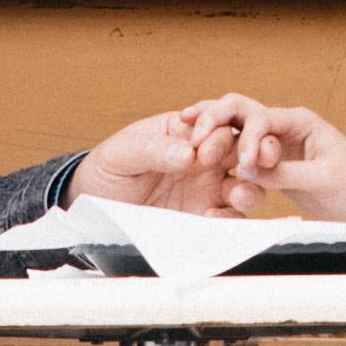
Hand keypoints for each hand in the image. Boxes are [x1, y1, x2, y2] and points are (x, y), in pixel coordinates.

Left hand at [70, 105, 250, 214]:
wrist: (93, 209)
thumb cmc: (106, 170)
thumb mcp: (121, 153)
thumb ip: (154, 148)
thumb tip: (189, 152)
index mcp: (187, 132)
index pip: (218, 125)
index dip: (218, 136)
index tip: (204, 153)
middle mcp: (204, 159)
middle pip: (243, 153)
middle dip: (252, 157)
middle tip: (244, 168)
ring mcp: (207, 189)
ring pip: (247, 185)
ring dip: (250, 189)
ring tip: (237, 196)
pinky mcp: (205, 218)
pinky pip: (231, 218)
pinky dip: (231, 219)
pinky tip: (214, 220)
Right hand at [173, 91, 345, 222]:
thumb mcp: (322, 180)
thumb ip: (285, 173)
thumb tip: (248, 170)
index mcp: (300, 121)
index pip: (260, 118)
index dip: (245, 137)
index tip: (242, 163)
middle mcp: (284, 127)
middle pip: (240, 114)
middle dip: (216, 121)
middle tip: (193, 135)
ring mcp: (277, 146)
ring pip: (236, 134)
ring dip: (214, 138)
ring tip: (186, 143)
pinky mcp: (273, 166)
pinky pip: (242, 159)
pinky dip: (223, 159)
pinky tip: (200, 164)